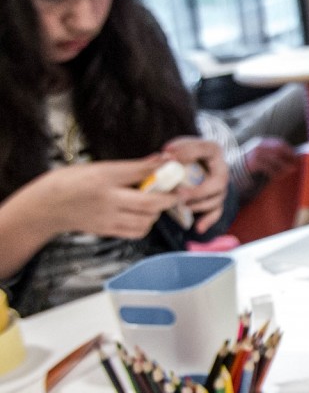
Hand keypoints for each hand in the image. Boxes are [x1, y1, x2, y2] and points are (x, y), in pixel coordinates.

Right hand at [28, 155, 178, 238]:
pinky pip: (137, 232)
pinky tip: (143, 216)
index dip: (161, 169)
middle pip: (149, 202)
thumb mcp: (97, 167)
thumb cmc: (71, 182)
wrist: (47, 206)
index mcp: (103, 177)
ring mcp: (108, 217)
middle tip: (177, 192)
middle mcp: (107, 199)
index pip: (138, 171)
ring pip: (146, 220)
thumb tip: (158, 160)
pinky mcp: (107, 231)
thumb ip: (130, 167)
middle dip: (169, 198)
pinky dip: (146, 224)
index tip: (174, 166)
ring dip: (157, 212)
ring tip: (156, 203)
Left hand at [162, 136, 227, 231]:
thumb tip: (164, 157)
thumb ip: (173, 150)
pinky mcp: (217, 200)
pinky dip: (208, 221)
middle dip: (199, 191)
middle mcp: (222, 170)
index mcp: (214, 151)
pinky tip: (198, 228)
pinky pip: (216, 212)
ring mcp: (222, 187)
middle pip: (218, 183)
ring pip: (216, 200)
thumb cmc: (188, 151)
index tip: (167, 157)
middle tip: (179, 194)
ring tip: (180, 206)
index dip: (187, 153)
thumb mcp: (181, 145)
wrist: (198, 160)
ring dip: (198, 205)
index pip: (204, 150)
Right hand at [242, 136, 296, 182]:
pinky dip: (275, 173)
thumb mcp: (261, 153)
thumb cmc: (251, 162)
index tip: (296, 156)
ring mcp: (256, 154)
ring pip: (275, 160)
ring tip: (290, 171)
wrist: (233, 167)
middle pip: (279, 150)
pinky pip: (268, 168)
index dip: (289, 149)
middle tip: (295, 164)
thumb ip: (272, 153)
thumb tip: (291, 157)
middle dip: (289, 157)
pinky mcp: (254, 163)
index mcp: (262, 142)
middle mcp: (259, 146)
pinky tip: (278, 176)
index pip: (279, 143)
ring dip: (284, 166)